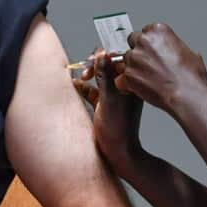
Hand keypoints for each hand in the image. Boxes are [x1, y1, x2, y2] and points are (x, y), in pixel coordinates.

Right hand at [74, 48, 144, 169]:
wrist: (118, 152)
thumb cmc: (119, 128)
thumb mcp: (109, 98)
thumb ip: (104, 76)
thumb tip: (101, 54)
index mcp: (131, 84)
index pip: (119, 61)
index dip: (105, 57)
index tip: (93, 60)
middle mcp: (123, 87)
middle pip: (107, 66)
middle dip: (95, 64)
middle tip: (86, 69)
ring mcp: (113, 95)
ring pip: (99, 77)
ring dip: (88, 74)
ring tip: (81, 77)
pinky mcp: (102, 103)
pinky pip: (91, 89)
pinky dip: (83, 86)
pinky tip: (75, 85)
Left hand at [113, 23, 206, 112]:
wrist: (185, 94)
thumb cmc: (190, 76)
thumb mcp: (188, 51)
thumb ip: (174, 46)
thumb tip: (175, 50)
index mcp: (158, 30)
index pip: (145, 31)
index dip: (149, 43)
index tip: (153, 50)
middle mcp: (144, 41)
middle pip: (133, 41)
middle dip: (139, 51)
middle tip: (149, 63)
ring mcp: (134, 57)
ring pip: (126, 59)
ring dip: (133, 67)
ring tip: (148, 78)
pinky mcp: (128, 74)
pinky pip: (122, 78)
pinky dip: (128, 84)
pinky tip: (140, 87)